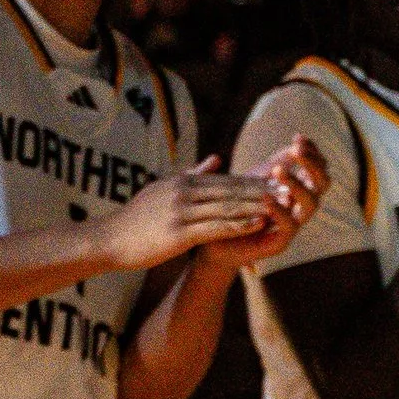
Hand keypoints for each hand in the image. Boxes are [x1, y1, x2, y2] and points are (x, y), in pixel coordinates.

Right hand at [97, 157, 299, 273]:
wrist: (110, 239)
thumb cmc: (136, 218)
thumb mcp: (162, 188)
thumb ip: (192, 173)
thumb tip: (215, 158)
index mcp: (182, 182)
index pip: (224, 179)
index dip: (252, 180)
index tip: (276, 181)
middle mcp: (183, 193)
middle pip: (230, 189)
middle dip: (261, 189)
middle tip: (288, 188)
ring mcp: (181, 212)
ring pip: (227, 206)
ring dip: (256, 206)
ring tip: (281, 205)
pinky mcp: (179, 233)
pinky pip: (216, 226)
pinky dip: (240, 224)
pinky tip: (258, 224)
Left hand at [200, 136, 328, 276]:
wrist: (215, 243)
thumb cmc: (235, 209)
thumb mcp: (252, 183)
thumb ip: (272, 166)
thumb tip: (292, 144)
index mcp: (296, 190)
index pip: (316, 168)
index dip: (312, 152)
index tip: (298, 137)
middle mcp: (299, 206)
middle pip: (322, 183)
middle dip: (313, 164)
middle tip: (296, 150)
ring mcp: (293, 225)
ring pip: (311, 204)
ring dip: (297, 184)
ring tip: (278, 170)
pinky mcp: (280, 242)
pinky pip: (289, 226)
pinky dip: (279, 210)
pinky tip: (266, 197)